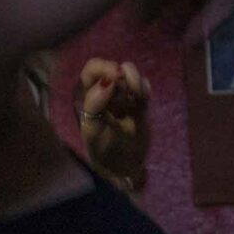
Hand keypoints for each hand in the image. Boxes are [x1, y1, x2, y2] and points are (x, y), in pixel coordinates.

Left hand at [76, 59, 150, 191]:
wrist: (124, 166)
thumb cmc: (102, 149)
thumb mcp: (93, 129)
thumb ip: (95, 103)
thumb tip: (108, 81)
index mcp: (89, 97)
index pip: (92, 70)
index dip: (103, 67)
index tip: (115, 76)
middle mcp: (105, 93)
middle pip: (113, 68)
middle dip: (122, 72)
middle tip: (128, 86)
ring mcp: (123, 97)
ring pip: (130, 74)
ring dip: (135, 79)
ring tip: (137, 96)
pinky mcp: (140, 103)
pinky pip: (144, 86)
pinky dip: (144, 88)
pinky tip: (143, 100)